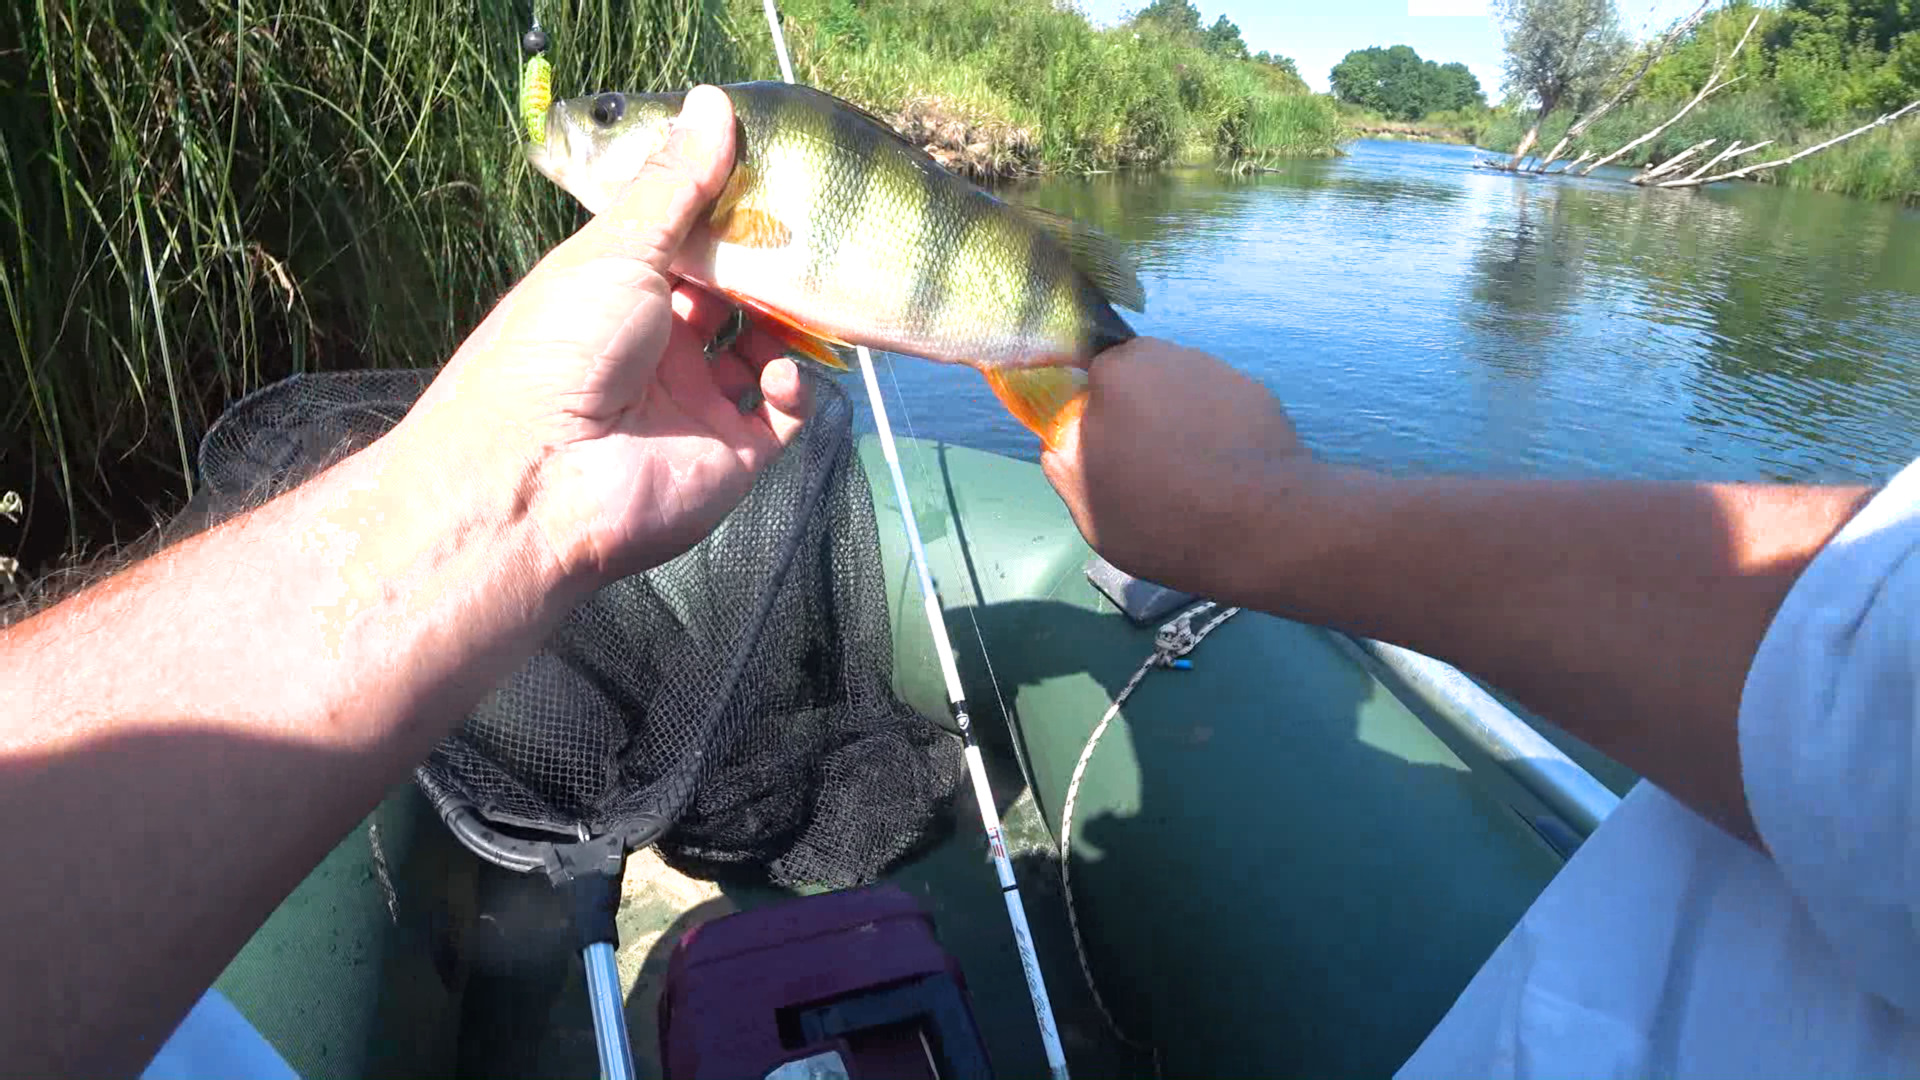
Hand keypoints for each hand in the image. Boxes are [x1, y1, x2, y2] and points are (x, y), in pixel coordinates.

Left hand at [396, 85, 809, 586]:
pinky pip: (785, 414)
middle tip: (802, 234)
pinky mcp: (732, 456)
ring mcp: (696, 403)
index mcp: (619, 295)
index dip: (726, 216)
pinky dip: (794, 387)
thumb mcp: (617, 247)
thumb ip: (676, 182)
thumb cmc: (558, 349)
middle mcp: (658, 349)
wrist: (539, 478)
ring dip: (790, 322)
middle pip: (733, 297)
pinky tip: (779, 372)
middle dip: (769, 267)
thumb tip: (716, 102)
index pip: (686, 246)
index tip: (769, 180)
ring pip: (767, 351)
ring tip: (805, 296)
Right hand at [1042, 339, 1311, 597]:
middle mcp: (1163, 355)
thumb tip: (1062, 435)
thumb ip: (1063, 460)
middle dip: (1138, 412)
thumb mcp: (1088, 508)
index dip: (1096, 415)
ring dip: (1178, 418)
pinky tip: (1226, 470)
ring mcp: (1214, 368)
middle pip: (1136, 378)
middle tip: (1149, 467)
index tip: (1108, 452)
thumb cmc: (1163, 520)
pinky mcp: (1254, 388)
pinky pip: (1218, 403)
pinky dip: (1217, 427)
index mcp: (1113, 374)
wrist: (1265, 528)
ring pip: (1178, 389)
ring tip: (1193, 473)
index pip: (1088, 379)